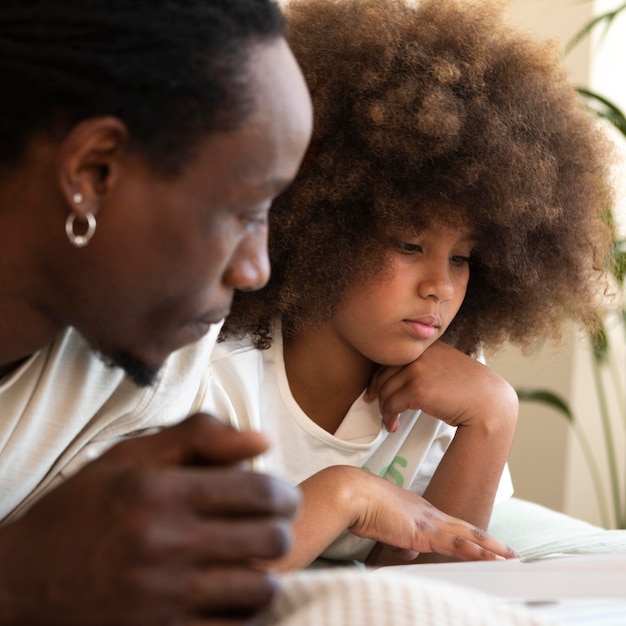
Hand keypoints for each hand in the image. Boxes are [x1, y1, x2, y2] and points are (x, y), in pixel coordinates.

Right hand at [0, 414, 299, 624]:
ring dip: (264, 572)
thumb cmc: (83, 509)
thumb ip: (199, 436)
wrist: (21, 579)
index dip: (285, 494)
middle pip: (270, 540)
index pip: (260, 493)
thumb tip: (263, 442)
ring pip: (260, 588)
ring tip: (249, 561)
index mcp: (162, 492)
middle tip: (268, 526)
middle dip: (280, 530)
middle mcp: (166, 544)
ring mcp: (163, 598)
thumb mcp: (130, 456)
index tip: (283, 498)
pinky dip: (245, 612)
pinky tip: (231, 595)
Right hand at [345, 467, 517, 562]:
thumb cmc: (360, 505)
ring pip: (468, 536)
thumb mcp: (383, 525)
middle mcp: (429, 513)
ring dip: (492, 548)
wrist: (352, 494)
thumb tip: (407, 551)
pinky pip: (456, 544)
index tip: (486, 543)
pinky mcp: (423, 532)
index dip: (470, 535)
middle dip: (491, 542)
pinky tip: (492, 558)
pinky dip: (476, 552)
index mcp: (419, 510)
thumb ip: (399, 538)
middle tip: (511, 552)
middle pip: (467, 529)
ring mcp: (428, 522)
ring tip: (512, 557)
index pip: (451, 525)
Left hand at [365, 341, 517, 432]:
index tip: (374, 388)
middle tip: (375, 405)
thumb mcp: (447, 365)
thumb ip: (427, 363)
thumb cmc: (471, 390)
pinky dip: (389, 418)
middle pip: (383, 373)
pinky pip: (391, 405)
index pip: (392, 358)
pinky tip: (393, 425)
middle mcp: (419, 354)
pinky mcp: (417, 389)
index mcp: (427, 345)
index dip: (379, 376)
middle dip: (377, 392)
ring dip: (384, 409)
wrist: (488, 404)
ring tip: (389, 420)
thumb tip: (401, 377)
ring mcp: (417, 369)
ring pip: (385, 391)